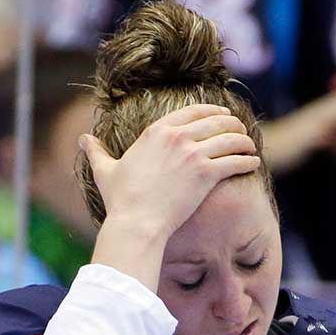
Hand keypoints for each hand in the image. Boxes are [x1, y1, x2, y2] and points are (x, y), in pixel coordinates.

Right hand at [82, 104, 259, 289]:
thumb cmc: (120, 201)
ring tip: (251, 148)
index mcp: (157, 131)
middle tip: (241, 131)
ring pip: (230, 139)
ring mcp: (193, 154)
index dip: (213, 111)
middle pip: (217, 121)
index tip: (223, 115)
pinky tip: (254, 164)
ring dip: (244, 141)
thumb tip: (82, 139)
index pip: (194, 111)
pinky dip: (248, 161)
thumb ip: (97, 152)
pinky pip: (235, 160)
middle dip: (233, 125)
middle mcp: (177, 137)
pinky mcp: (206, 174)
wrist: (136, 223)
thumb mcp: (105, 171)